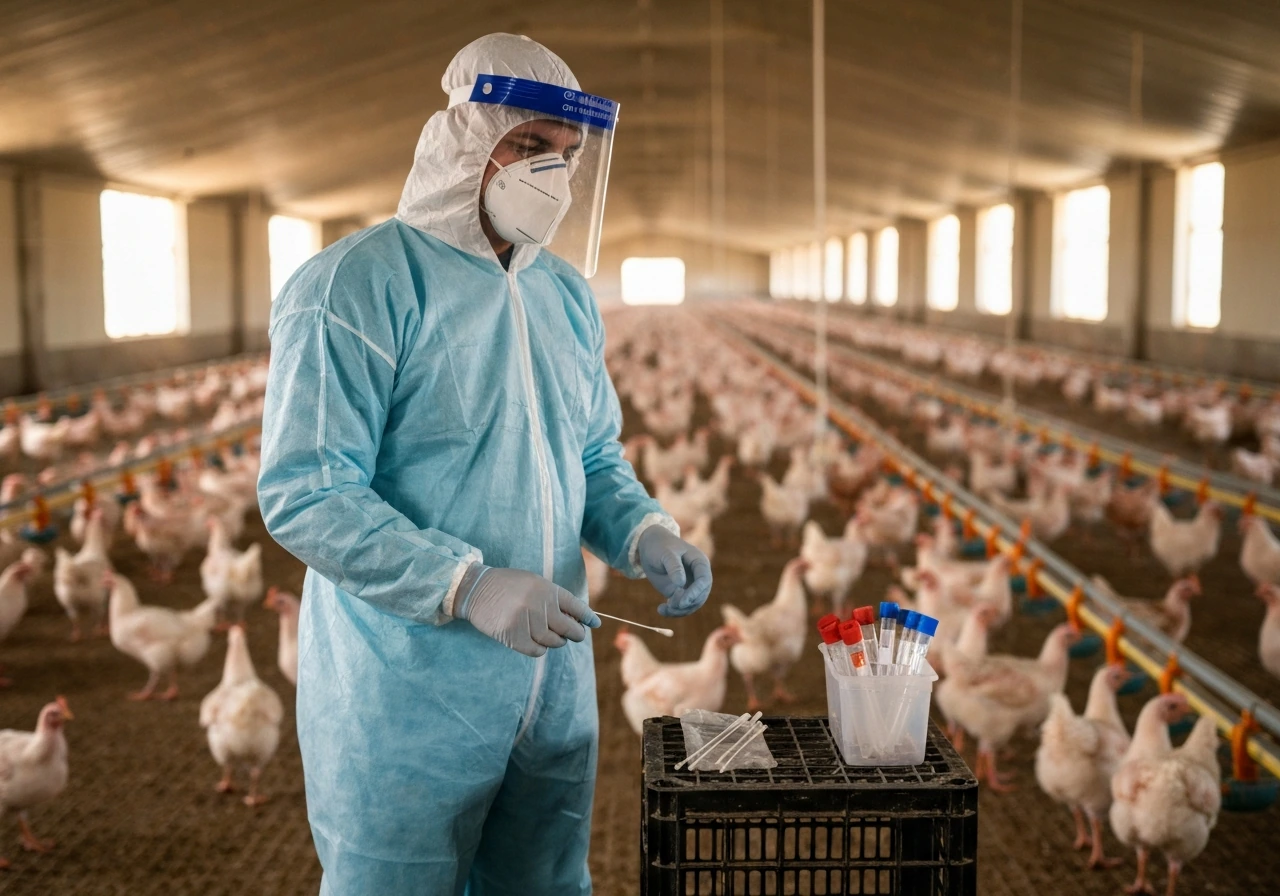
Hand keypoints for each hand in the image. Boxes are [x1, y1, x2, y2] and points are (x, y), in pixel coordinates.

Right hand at [453, 565, 600, 656]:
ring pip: (553, 641)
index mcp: (548, 589)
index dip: (587, 617)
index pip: (576, 607)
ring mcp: (526, 621)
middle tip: (575, 635)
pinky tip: (537, 643)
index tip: (595, 624)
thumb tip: (576, 618)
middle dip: (576, 634)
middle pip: (569, 629)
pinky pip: (536, 650)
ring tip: (552, 637)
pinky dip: (540, 649)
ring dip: (556, 642)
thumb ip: (553, 598)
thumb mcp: (534, 583)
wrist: (476, 589)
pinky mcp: (513, 635)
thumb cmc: (508, 586)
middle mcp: (539, 605)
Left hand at [636, 525, 712, 617]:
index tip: (682, 602)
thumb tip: (681, 584)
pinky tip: (661, 610)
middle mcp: (699, 575)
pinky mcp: (682, 593)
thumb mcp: (666, 554)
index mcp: (699, 562)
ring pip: (692, 604)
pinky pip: (682, 606)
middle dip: (687, 604)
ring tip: (663, 609)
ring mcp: (691, 585)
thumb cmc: (660, 547)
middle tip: (670, 606)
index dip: (695, 593)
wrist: (651, 547)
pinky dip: (673, 611)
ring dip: (679, 611)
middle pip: (700, 595)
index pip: (704, 580)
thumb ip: (674, 567)